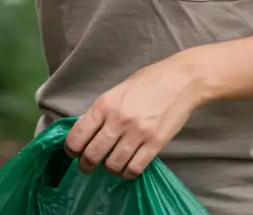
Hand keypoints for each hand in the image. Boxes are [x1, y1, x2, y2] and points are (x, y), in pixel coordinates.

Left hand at [63, 57, 207, 178]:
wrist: (181, 80)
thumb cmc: (148, 82)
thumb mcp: (117, 91)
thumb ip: (101, 111)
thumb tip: (86, 132)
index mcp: (105, 104)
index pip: (78, 135)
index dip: (71, 149)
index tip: (73, 153)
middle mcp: (118, 120)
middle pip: (92, 154)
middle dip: (86, 165)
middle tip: (87, 167)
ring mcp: (137, 133)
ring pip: (113, 165)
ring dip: (108, 169)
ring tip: (110, 166)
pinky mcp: (155, 144)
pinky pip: (135, 168)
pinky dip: (127, 173)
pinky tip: (127, 169)